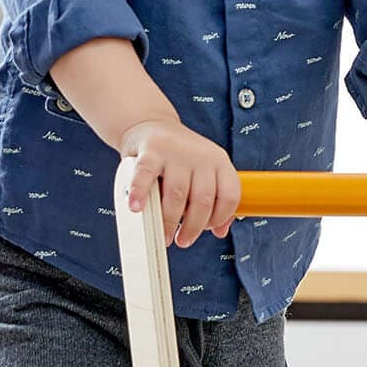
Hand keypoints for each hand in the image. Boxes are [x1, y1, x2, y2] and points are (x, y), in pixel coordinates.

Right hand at [121, 118, 240, 246]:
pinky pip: (146, 176)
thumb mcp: (204, 174)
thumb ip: (216, 200)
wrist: (151, 125)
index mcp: (220, 161)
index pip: (230, 195)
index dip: (220, 218)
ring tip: (164, 235)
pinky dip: (140, 194)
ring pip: (176, 194)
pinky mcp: (150, 150)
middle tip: (182, 241)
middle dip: (193, 227)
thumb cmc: (180, 159)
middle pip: (203, 200)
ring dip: (169, 221)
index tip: (207, 230)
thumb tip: (221, 232)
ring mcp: (176, 152)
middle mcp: (201, 155)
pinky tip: (137, 208)